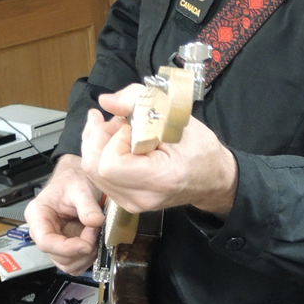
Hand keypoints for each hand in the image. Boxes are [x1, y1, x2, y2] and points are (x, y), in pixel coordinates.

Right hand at [24, 153, 104, 272]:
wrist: (76, 179)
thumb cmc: (73, 180)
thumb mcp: (81, 188)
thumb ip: (87, 205)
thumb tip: (95, 222)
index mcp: (37, 215)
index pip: (45, 242)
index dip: (67, 248)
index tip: (87, 244)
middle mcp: (41, 231)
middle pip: (58, 257)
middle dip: (81, 249)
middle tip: (95, 231)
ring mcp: (54, 241)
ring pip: (67, 264)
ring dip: (85, 256)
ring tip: (94, 233)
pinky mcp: (66, 246)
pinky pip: (75, 262)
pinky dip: (87, 257)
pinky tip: (94, 241)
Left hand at [81, 87, 237, 216]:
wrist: (212, 178)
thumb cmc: (199, 147)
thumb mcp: (175, 114)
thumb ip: (136, 99)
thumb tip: (105, 101)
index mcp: (159, 179)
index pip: (110, 164)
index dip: (114, 140)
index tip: (133, 128)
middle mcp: (142, 198)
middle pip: (94, 167)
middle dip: (98, 137)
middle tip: (118, 120)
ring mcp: (132, 204)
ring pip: (91, 171)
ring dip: (98, 143)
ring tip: (119, 128)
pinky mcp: (126, 201)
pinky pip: (99, 177)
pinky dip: (102, 154)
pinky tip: (116, 142)